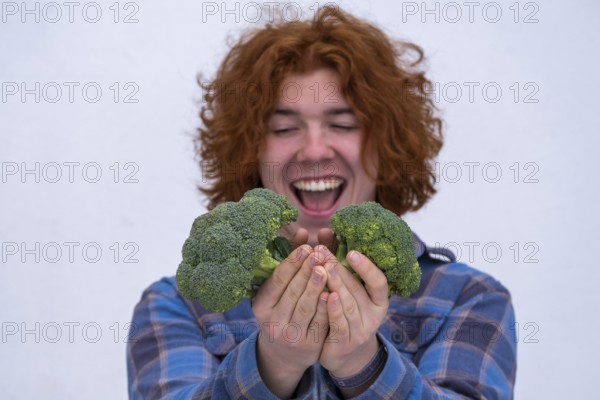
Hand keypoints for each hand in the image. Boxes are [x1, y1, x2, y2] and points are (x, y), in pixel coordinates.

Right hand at [251, 239, 329, 397]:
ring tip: (326, 268)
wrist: (285, 353)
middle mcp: (273, 322)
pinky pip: (320, 322)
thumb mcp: (278, 291)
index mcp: (261, 306)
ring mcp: (291, 335)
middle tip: (319, 253)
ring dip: (317, 286)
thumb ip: (292, 261)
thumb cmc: (282, 311)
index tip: (306, 248)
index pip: (277, 282)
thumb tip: (303, 231)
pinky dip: (327, 306)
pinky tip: (333, 291)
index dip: (292, 263)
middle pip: (292, 292)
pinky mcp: (309, 346)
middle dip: (306, 271)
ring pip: (306, 307)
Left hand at [318, 246, 388, 378]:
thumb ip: (337, 262)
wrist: (344, 353)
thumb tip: (325, 231)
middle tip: (322, 252)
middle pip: (357, 289)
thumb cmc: (345, 312)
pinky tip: (323, 295)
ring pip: (348, 305)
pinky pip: (339, 324)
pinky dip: (332, 309)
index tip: (351, 252)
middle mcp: (373, 315)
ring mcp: (361, 330)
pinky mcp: (346, 342)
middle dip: (339, 269)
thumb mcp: (347, 289)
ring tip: (321, 269)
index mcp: (378, 300)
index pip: (379, 282)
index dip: (367, 267)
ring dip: (334, 285)